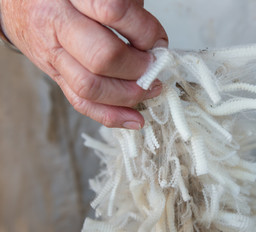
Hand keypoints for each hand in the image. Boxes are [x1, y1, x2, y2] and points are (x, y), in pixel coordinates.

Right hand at [0, 0, 167, 128]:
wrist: (21, 4)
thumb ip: (125, 8)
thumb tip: (155, 42)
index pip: (115, 12)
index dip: (145, 31)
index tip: (157, 41)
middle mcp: (57, 24)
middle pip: (103, 56)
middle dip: (138, 68)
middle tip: (153, 68)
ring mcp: (53, 55)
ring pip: (91, 86)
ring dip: (128, 95)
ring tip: (149, 90)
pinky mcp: (55, 76)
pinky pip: (81, 102)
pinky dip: (110, 115)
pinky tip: (132, 119)